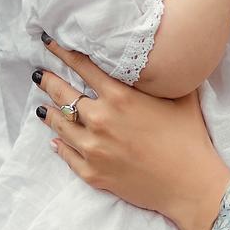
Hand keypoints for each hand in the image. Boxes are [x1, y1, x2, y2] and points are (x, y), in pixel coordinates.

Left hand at [34, 37, 229, 229]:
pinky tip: (54, 140)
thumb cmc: (190, 138)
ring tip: (41, 106)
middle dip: (48, 81)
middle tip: (39, 75)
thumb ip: (163, 76)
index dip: (62, 52)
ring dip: (48, 113)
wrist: (190, 186)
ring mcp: (93, 148)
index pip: (82, 66)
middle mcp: (100, 120)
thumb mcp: (181, 97)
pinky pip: (67, 155)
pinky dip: (59, 145)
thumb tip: (163, 58)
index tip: (49, 43)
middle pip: (63, 94)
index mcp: (120, 97)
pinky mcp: (93, 173)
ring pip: (59, 125)